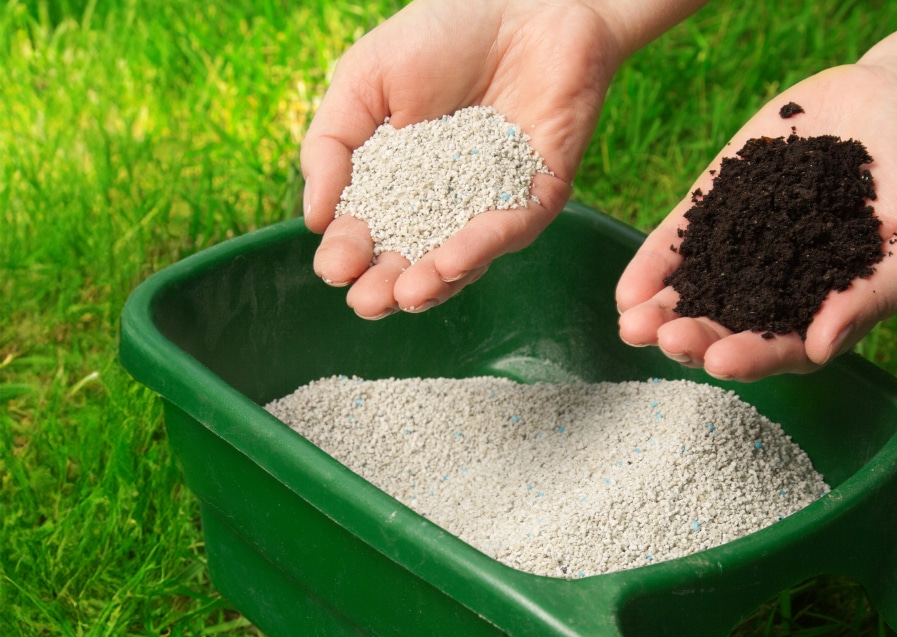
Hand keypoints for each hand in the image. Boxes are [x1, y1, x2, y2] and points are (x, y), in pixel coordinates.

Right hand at [300, 0, 624, 318]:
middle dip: (387, 285)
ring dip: (434, 281)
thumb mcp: (362, 82)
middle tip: (367, 301)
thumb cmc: (439, 34)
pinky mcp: (537, 194)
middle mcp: (443, 203)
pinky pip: (510, 230)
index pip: (368, 232)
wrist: (520, 0)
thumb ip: (331, 146)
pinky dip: (481, 248)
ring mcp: (490, 203)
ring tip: (407, 294)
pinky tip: (451, 261)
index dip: (350, 254)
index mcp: (396, 181)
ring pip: (461, 260)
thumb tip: (314, 219)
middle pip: (412, 260)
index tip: (335, 267)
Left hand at [616, 64, 896, 380]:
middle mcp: (774, 290)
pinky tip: (628, 291)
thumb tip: (822, 348)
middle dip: (695, 339)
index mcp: (822, 312)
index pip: (781, 349)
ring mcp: (741, 250)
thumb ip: (875, 297)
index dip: (752, 359)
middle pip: (728, 328)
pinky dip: (654, 268)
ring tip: (633, 325)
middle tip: (669, 341)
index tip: (723, 361)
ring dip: (662, 314)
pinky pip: (678, 244)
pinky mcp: (717, 209)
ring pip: (695, 293)